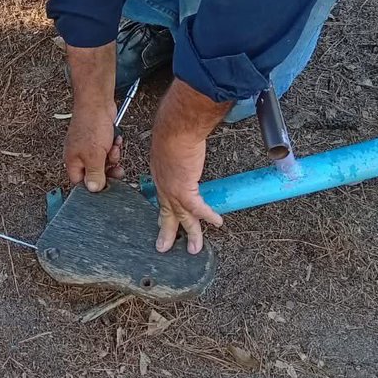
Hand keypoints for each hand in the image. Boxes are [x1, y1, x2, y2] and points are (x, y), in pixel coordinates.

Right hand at [65, 100, 123, 191]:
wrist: (97, 103)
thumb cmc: (91, 124)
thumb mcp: (94, 156)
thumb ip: (94, 175)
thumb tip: (93, 189)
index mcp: (72, 162)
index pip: (81, 183)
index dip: (94, 185)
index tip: (107, 184)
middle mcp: (79, 155)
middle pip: (94, 173)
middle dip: (107, 170)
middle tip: (116, 169)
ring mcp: (88, 147)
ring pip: (103, 162)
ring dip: (112, 157)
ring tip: (112, 149)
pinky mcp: (98, 140)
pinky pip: (107, 151)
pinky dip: (113, 147)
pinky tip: (114, 141)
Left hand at [150, 121, 222, 255]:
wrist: (175, 129)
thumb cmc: (172, 130)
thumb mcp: (169, 144)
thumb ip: (176, 153)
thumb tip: (185, 149)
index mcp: (160, 174)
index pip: (162, 197)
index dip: (165, 209)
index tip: (164, 219)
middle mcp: (163, 185)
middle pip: (166, 213)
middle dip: (166, 232)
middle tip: (163, 247)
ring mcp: (172, 190)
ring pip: (182, 218)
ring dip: (191, 234)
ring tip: (195, 249)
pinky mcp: (185, 190)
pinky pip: (198, 209)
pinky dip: (208, 216)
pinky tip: (217, 222)